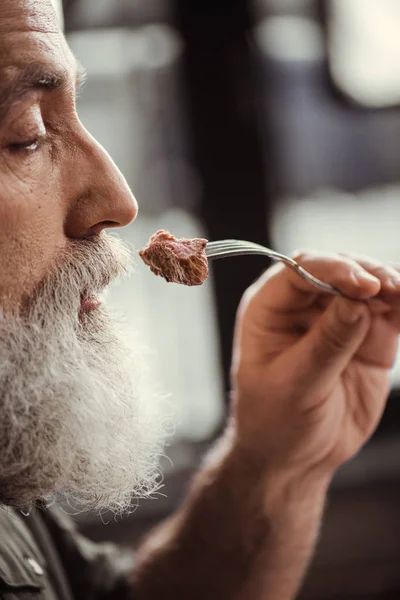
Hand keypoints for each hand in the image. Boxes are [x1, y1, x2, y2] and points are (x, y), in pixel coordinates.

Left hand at [231, 251, 399, 476]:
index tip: (363, 285)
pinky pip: (390, 311)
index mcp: (270, 310)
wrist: (297, 457)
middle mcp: (303, 306)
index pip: (299, 270)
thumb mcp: (295, 385)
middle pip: (337, 269)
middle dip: (366, 273)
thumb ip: (327, 344)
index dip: (332, 269)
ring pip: (368, 284)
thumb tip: (356, 303)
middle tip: (390, 289)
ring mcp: (338, 319)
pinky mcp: (368, 337)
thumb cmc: (276, 421)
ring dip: (390, 284)